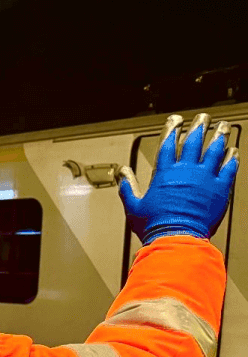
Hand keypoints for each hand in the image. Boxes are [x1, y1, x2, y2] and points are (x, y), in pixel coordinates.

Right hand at [117, 112, 238, 245]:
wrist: (177, 239)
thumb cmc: (156, 226)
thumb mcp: (134, 207)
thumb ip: (128, 187)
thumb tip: (122, 173)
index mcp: (164, 174)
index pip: (168, 144)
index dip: (172, 129)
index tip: (176, 121)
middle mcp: (186, 172)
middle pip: (194, 142)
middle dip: (199, 127)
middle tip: (203, 118)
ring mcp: (205, 179)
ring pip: (214, 150)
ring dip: (218, 137)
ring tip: (222, 128)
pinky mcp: (220, 189)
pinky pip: (229, 168)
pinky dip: (232, 157)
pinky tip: (233, 151)